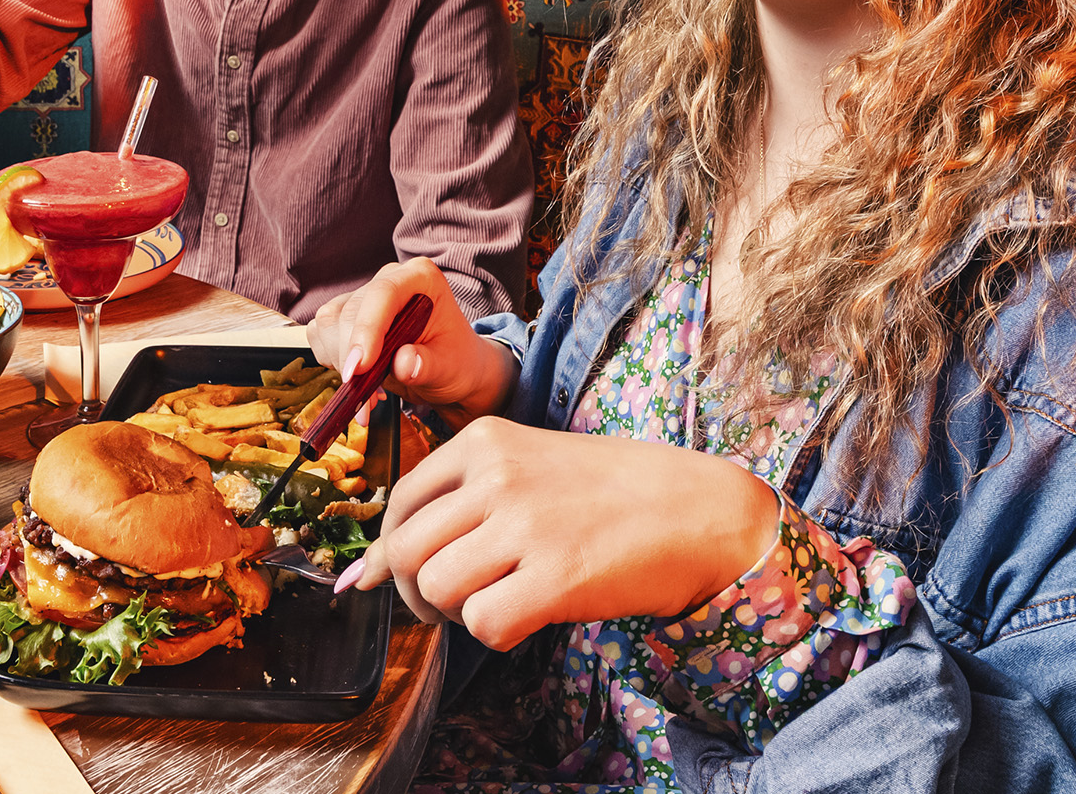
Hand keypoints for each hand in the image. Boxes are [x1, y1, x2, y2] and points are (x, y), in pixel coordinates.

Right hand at [309, 258, 514, 426]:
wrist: (447, 371)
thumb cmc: (455, 362)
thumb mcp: (450, 367)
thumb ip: (427, 365)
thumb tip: (403, 363)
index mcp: (420, 278)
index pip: (383, 294)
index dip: (367, 329)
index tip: (360, 367)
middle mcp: (388, 280)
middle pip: (351, 311)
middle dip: (350, 355)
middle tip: (361, 393)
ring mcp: (364, 297)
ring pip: (330, 322)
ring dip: (340, 362)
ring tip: (366, 391)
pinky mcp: (345, 317)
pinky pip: (321, 335)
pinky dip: (333, 363)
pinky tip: (358, 382)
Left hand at [341, 417, 782, 650]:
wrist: (701, 510)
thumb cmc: (614, 492)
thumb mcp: (531, 466)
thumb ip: (463, 500)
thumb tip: (374, 566)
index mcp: (485, 440)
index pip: (402, 502)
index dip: (392, 551)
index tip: (397, 577)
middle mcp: (497, 477)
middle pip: (405, 550)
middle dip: (412, 591)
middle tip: (444, 606)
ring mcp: (526, 525)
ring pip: (437, 588)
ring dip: (455, 614)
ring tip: (495, 605)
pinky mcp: (556, 577)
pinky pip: (484, 623)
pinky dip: (495, 634)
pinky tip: (526, 618)